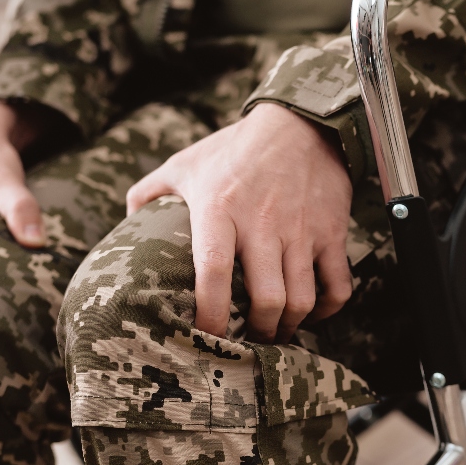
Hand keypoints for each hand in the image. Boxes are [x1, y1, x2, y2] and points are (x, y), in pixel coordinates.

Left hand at [126, 103, 352, 343]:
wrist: (300, 123)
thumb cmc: (237, 147)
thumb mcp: (186, 163)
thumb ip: (150, 191)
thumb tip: (128, 220)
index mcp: (221, 209)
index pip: (215, 271)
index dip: (211, 313)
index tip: (205, 336)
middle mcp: (263, 225)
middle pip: (267, 300)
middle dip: (258, 332)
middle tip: (249, 341)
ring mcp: (302, 232)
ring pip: (301, 300)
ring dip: (288, 326)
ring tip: (276, 331)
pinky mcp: (332, 233)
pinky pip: (337, 285)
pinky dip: (327, 309)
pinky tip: (312, 312)